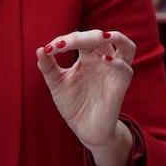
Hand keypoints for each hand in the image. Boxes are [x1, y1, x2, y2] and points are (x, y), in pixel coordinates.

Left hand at [35, 29, 136, 151]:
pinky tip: (105, 60)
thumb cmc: (73, 104)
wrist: (84, 129)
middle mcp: (103, 59)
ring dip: (116, 37)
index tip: (49, 50)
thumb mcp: (56, 83)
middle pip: (99, 37)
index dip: (64, 40)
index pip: (79, 38)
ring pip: (125, 46)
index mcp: (87, 56)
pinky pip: (125, 68)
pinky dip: (117, 62)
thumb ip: (48, 67)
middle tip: (64, 44)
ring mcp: (114, 71)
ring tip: (101, 36)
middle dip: (82, 37)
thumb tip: (40, 49)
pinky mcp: (121, 85)